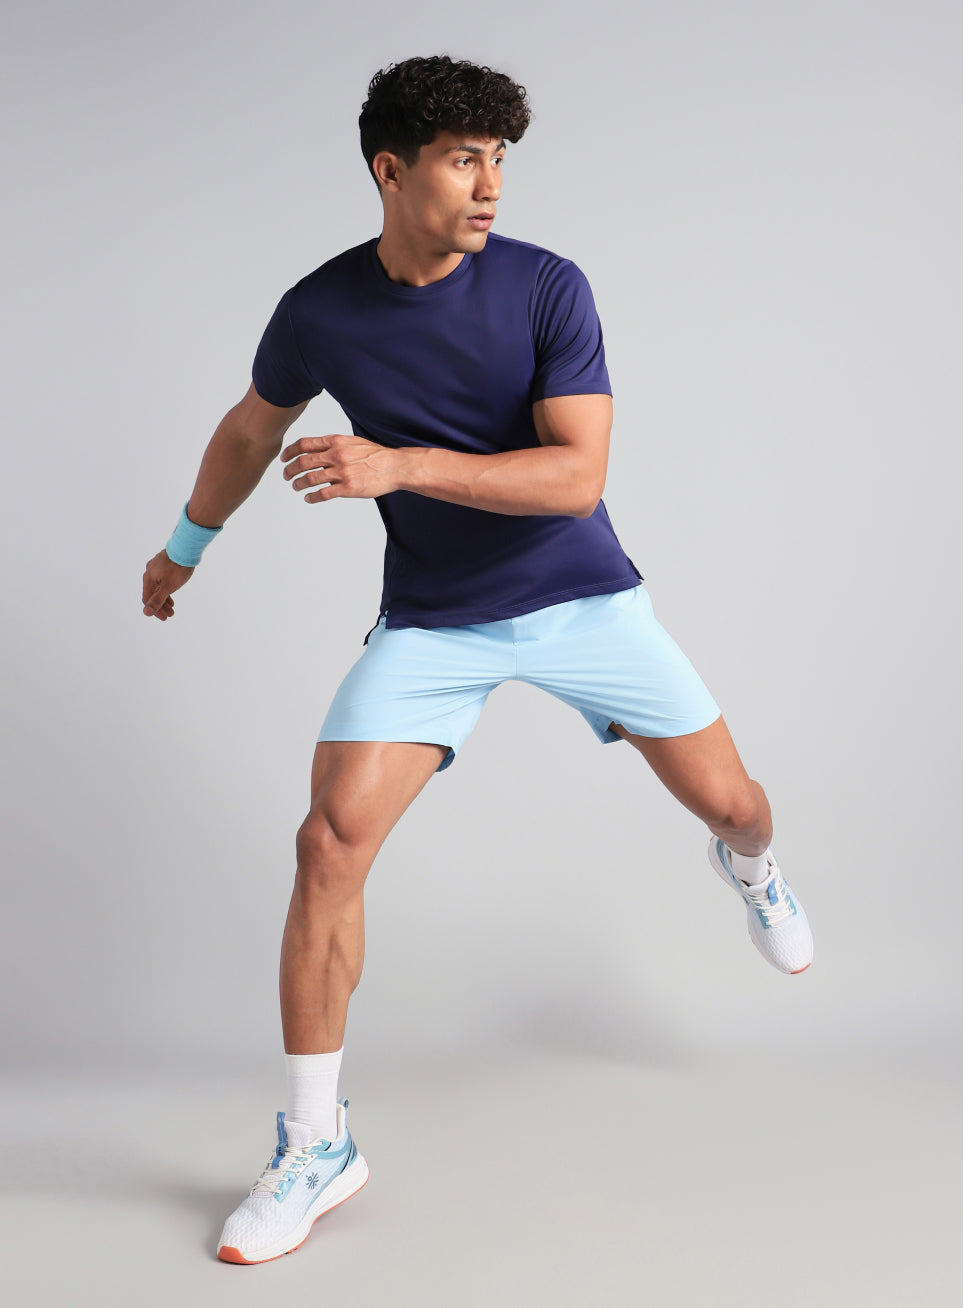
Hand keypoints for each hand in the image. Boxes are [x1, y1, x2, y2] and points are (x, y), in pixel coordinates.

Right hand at [142, 550, 194, 619]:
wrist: (186, 548)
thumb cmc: (178, 568)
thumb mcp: (168, 587)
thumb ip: (157, 600)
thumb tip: (146, 613)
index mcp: (148, 579)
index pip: (147, 600)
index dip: (155, 610)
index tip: (165, 618)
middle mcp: (149, 572)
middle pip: (152, 593)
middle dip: (161, 605)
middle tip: (171, 614)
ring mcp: (155, 566)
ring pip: (157, 585)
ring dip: (164, 597)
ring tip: (173, 606)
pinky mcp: (162, 562)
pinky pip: (161, 578)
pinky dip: (166, 587)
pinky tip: (172, 590)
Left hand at [280, 434, 402, 502]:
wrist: (395, 466)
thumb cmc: (375, 455)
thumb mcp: (352, 442)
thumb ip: (334, 445)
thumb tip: (316, 450)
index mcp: (336, 442)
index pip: (304, 444)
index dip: (290, 451)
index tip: (284, 458)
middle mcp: (336, 455)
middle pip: (303, 462)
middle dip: (290, 470)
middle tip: (286, 475)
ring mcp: (342, 472)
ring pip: (310, 479)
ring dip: (298, 484)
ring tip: (296, 486)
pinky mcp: (348, 488)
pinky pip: (323, 494)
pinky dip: (312, 497)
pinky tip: (309, 498)